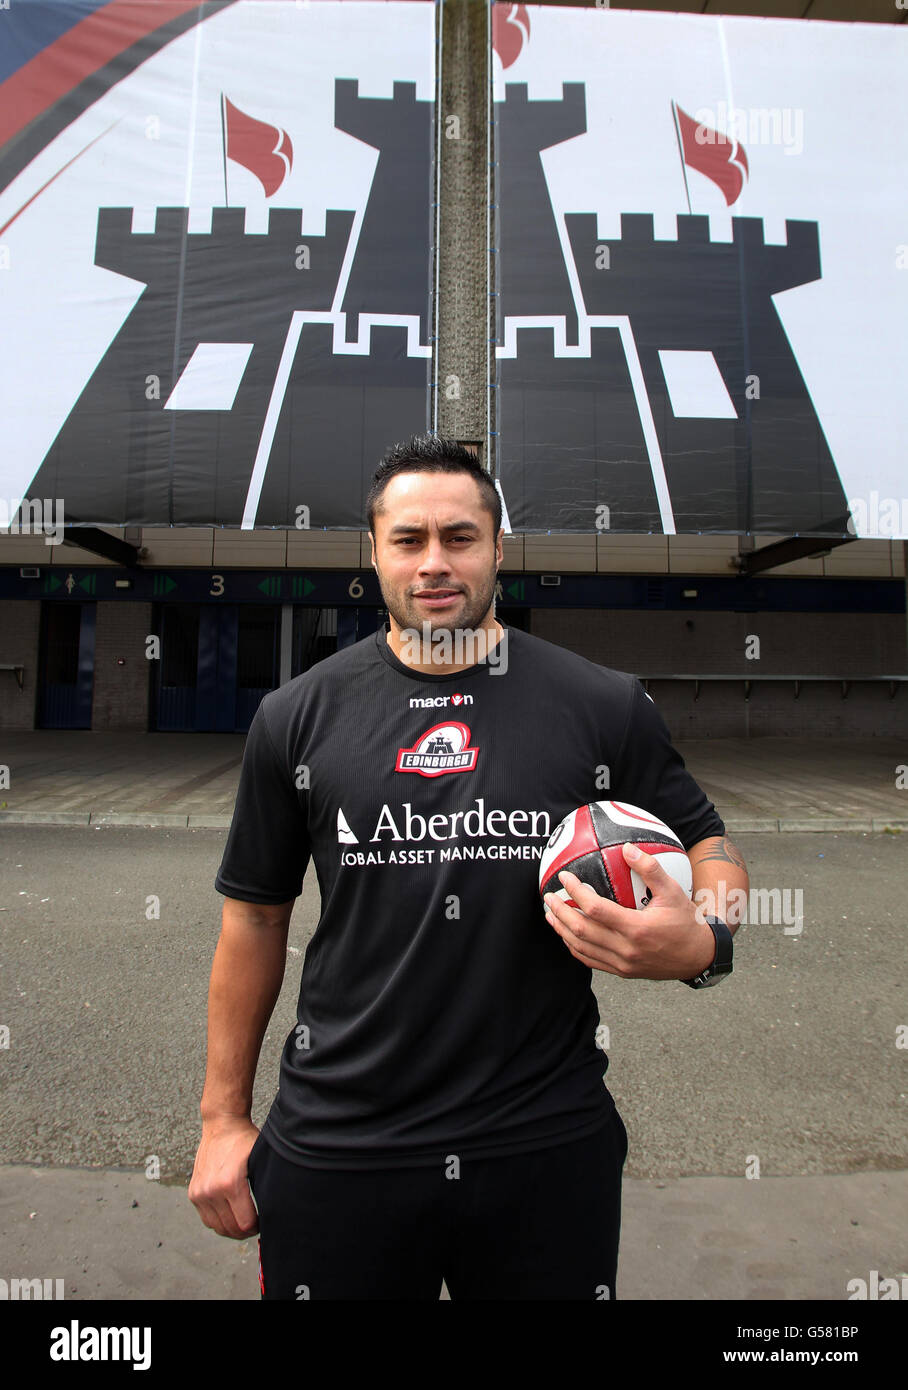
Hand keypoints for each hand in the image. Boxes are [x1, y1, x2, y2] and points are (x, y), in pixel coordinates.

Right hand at [188, 1116, 260, 1239]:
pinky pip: (206, 1219)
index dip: (257, 1227)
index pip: (244, 1224)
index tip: (264, 1222)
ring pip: (217, 1227)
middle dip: (245, 1231)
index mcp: (230, 1184)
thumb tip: (277, 1209)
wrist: (222, 1124)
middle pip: (230, 1229)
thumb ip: (266, 1186)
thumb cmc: (244, 1140)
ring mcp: (200, 1193)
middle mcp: (211, 1191)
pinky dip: (219, 1221)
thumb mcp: (260, 1161)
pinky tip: (230, 1214)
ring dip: (231, 1228)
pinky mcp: (193, 1193)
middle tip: (255, 1224)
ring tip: (243, 1220)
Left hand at [542, 842, 715, 980]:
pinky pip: (590, 960)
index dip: (576, 892)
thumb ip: (650, 869)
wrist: (698, 956)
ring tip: (551, 914)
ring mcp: (622, 963)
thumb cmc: (686, 922)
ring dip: (562, 930)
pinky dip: (574, 947)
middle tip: (548, 896)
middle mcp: (626, 949)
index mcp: (637, 928)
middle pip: (581, 930)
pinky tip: (567, 934)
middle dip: (560, 911)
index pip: (595, 909)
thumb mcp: (673, 891)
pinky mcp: (622, 972)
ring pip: (581, 947)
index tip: (565, 877)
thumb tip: (628, 848)